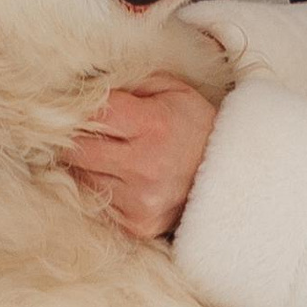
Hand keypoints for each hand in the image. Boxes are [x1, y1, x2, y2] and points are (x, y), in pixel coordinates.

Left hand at [64, 78, 219, 241]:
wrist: (230, 175)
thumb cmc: (194, 125)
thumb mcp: (172, 89)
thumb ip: (130, 82)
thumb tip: (87, 84)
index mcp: (152, 127)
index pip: (92, 114)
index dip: (80, 107)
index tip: (82, 105)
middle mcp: (144, 167)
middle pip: (76, 149)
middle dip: (76, 136)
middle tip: (88, 130)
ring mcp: (139, 201)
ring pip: (80, 176)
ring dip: (85, 163)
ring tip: (108, 153)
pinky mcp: (136, 224)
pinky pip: (96, 200)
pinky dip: (98, 186)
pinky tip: (117, 176)